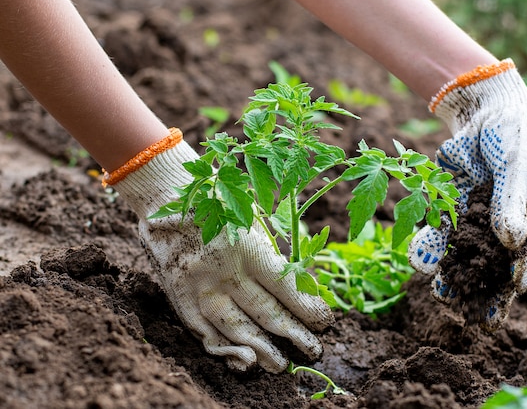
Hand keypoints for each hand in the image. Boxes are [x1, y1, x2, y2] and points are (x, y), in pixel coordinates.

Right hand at [108, 131, 333, 372]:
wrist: (167, 197)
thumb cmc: (221, 205)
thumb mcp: (253, 219)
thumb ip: (272, 253)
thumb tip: (300, 288)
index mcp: (247, 246)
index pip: (285, 286)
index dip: (307, 308)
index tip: (324, 323)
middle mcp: (223, 270)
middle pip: (264, 312)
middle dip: (293, 334)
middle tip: (313, 351)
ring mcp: (199, 287)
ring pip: (235, 328)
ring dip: (262, 349)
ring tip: (280, 364)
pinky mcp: (180, 296)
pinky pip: (203, 331)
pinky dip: (224, 349)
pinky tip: (242, 360)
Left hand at [408, 59, 526, 330]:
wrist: (481, 113)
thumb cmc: (511, 134)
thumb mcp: (515, 164)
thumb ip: (511, 201)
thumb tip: (511, 243)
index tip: (515, 279)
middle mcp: (512, 225)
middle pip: (503, 264)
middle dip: (490, 289)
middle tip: (478, 316)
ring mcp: (482, 221)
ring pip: (471, 255)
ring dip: (458, 276)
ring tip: (443, 295)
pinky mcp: (456, 212)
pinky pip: (445, 235)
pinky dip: (434, 249)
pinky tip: (422, 262)